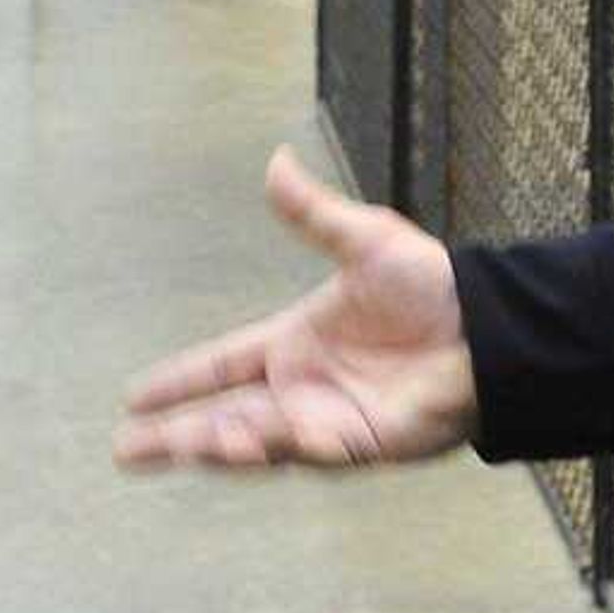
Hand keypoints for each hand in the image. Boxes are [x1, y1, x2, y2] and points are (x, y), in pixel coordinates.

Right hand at [113, 147, 477, 470]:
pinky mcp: (358, 443)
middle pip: (222, 416)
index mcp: (295, 342)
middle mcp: (302, 387)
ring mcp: (327, 419)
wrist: (488, 328)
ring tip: (177, 446)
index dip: (180, 381)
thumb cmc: (433, 287)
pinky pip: (309, 449)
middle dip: (175, 436)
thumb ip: (312, 212)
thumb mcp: (364, 241)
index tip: (134, 396)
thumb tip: (275, 162)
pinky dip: (278, 446)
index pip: (222, 364)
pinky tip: (248, 442)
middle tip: (125, 451)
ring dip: (217, 445)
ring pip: (256, 440)